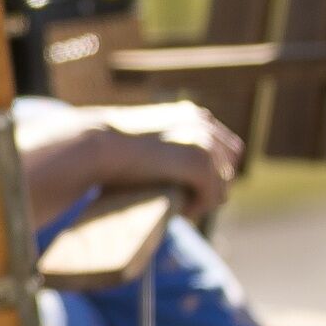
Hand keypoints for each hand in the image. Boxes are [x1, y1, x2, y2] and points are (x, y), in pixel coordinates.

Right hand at [18, 101, 241, 225]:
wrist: (95, 144)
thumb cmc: (107, 147)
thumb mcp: (143, 140)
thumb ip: (163, 147)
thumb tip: (166, 169)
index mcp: (191, 114)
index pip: (226, 145)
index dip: (215, 170)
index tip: (194, 188)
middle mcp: (203, 123)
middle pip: (229, 165)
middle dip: (212, 186)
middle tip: (189, 203)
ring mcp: (203, 141)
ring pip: (223, 183)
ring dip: (206, 199)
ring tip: (185, 208)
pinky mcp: (199, 162)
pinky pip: (213, 194)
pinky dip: (199, 207)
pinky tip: (183, 211)